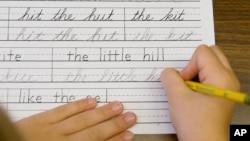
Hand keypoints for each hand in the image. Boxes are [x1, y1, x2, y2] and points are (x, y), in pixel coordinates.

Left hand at [15, 98, 135, 140]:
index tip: (129, 135)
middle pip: (93, 134)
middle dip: (114, 125)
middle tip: (130, 116)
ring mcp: (50, 131)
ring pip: (81, 121)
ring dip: (101, 113)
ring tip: (117, 106)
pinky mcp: (40, 121)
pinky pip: (61, 112)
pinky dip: (77, 106)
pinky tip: (91, 101)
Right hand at [161, 45, 239, 140]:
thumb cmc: (195, 124)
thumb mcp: (177, 97)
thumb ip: (169, 78)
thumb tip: (168, 71)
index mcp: (221, 77)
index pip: (203, 52)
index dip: (188, 65)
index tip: (184, 84)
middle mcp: (228, 78)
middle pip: (211, 53)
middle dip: (194, 64)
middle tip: (187, 81)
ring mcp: (227, 86)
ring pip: (211, 64)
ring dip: (196, 73)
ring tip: (190, 90)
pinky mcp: (223, 93)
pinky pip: (211, 76)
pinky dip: (200, 80)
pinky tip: (193, 95)